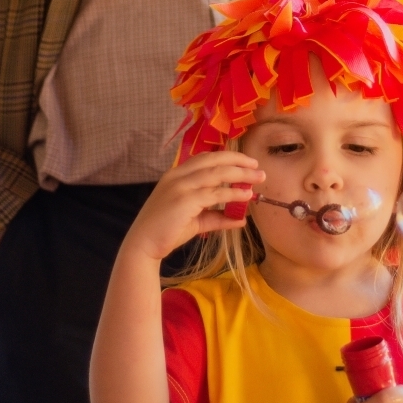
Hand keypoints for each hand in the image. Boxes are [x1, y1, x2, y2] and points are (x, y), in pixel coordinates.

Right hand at [125, 152, 264, 263]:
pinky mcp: (185, 200)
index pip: (206, 158)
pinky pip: (215, 193)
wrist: (144, 245)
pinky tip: (246, 195)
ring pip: (217, 173)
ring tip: (258, 178)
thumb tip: (241, 218)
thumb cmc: (167, 231)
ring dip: (241, 174)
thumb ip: (217, 216)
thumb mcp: (195, 220)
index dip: (228, 157)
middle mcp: (178, 175)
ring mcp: (181, 186)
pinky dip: (233, 193)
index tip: (247, 162)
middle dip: (238, 161)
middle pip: (214, 160)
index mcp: (177, 174)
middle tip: (258, 166)